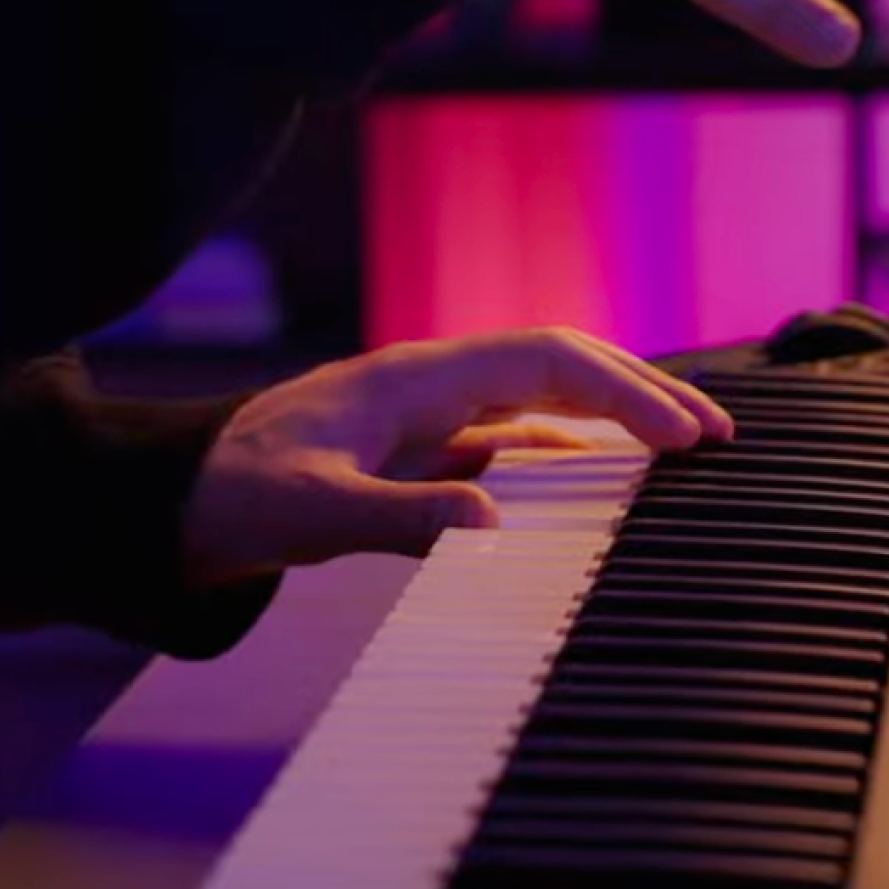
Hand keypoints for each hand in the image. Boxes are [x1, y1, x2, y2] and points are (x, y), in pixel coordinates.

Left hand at [179, 328, 733, 580]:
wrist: (169, 504)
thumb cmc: (230, 499)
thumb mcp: (309, 515)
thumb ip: (401, 519)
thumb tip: (495, 527)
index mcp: (415, 378)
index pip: (548, 361)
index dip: (624, 392)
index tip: (684, 437)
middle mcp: (433, 383)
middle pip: (563, 365)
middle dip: (644, 391)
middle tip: (719, 435)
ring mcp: (430, 413)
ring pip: (546, 396)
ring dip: (616, 415)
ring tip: (687, 448)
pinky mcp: (422, 449)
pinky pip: (518, 437)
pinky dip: (574, 448)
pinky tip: (608, 477)